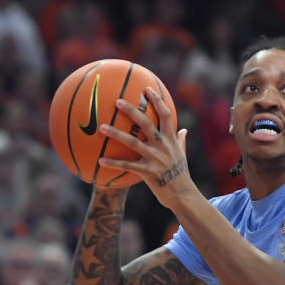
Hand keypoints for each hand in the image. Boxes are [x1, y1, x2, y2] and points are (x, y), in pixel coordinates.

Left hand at [98, 87, 193, 207]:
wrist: (183, 195)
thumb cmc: (181, 175)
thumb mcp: (182, 156)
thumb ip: (181, 141)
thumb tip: (184, 130)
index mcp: (171, 140)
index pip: (165, 115)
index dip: (157, 101)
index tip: (147, 89)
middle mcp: (163, 147)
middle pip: (147, 124)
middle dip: (132, 111)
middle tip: (117, 101)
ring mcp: (156, 159)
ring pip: (133, 142)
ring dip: (116, 134)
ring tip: (101, 127)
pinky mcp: (149, 173)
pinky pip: (128, 166)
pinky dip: (114, 163)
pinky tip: (100, 160)